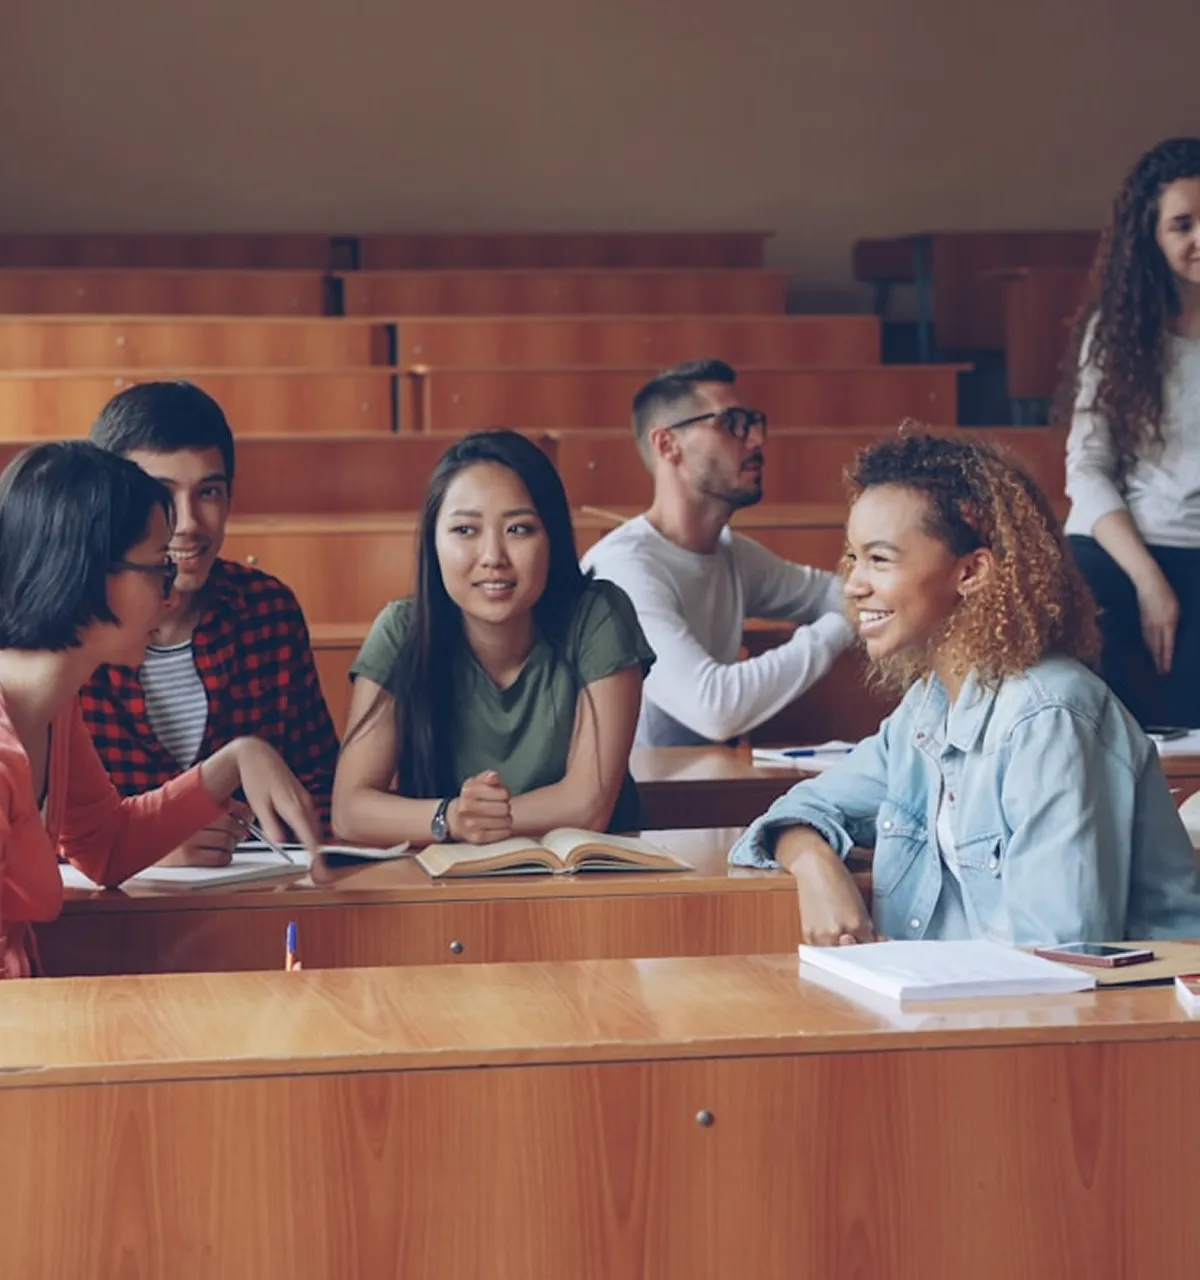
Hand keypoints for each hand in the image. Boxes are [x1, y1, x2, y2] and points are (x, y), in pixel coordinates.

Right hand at [156, 807, 242, 866]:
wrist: (141, 840)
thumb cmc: (171, 826)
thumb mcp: (190, 808)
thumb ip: (215, 806)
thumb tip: (247, 814)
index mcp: (195, 804)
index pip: (231, 805)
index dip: (244, 813)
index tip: (247, 817)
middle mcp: (192, 820)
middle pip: (231, 825)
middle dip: (239, 830)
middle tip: (239, 833)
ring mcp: (189, 839)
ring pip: (227, 841)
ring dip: (231, 845)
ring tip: (225, 844)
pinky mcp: (188, 857)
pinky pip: (219, 858)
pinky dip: (225, 857)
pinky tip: (220, 855)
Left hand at [231, 738, 320, 857]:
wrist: (258, 756)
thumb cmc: (256, 778)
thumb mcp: (258, 804)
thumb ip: (271, 825)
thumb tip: (281, 842)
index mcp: (294, 807)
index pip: (310, 837)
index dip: (316, 855)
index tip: (318, 869)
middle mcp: (305, 803)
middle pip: (316, 834)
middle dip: (316, 854)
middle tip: (313, 871)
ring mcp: (306, 800)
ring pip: (314, 827)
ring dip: (313, 842)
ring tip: (310, 859)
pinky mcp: (303, 798)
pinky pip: (310, 819)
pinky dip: (309, 832)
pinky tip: (301, 839)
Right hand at [447, 771, 512, 843]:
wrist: (454, 819)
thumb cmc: (471, 799)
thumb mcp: (477, 783)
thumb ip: (488, 777)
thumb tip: (494, 776)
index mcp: (468, 791)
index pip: (503, 793)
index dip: (505, 793)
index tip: (500, 795)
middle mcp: (466, 807)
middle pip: (505, 808)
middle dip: (506, 807)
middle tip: (500, 807)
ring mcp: (470, 824)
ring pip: (505, 821)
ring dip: (506, 819)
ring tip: (499, 817)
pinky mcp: (476, 838)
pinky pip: (501, 833)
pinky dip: (504, 830)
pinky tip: (499, 826)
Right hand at [785, 840, 878, 945]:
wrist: (814, 868)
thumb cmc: (838, 881)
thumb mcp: (859, 904)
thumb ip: (866, 928)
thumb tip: (875, 942)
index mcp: (857, 924)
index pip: (870, 947)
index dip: (871, 945)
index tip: (872, 943)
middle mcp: (839, 932)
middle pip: (853, 954)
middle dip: (857, 948)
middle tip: (855, 937)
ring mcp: (822, 935)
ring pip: (836, 955)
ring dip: (840, 949)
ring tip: (839, 933)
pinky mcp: (808, 935)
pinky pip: (821, 950)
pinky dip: (826, 944)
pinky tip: (827, 931)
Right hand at [1135, 573, 1179, 674]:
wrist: (1148, 583)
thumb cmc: (1165, 593)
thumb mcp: (1176, 608)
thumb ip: (1173, 623)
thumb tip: (1172, 635)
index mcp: (1167, 624)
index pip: (1167, 646)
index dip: (1166, 659)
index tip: (1166, 671)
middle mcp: (1156, 627)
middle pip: (1157, 648)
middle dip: (1159, 661)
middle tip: (1160, 674)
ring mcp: (1148, 624)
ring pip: (1151, 643)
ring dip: (1153, 655)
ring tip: (1155, 665)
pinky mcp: (1144, 621)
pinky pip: (1146, 636)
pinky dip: (1148, 645)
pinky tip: (1149, 649)